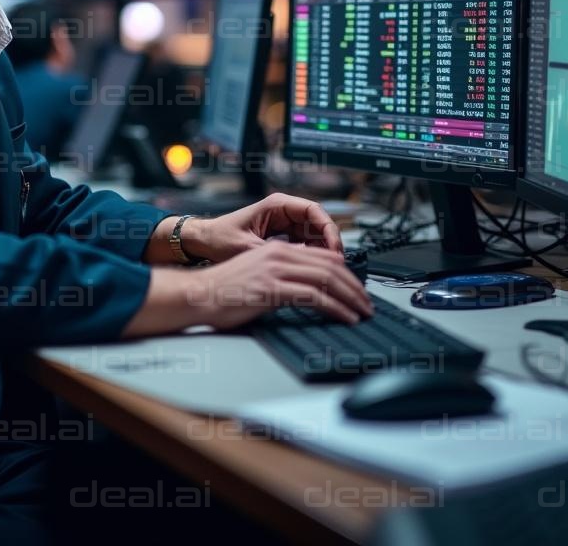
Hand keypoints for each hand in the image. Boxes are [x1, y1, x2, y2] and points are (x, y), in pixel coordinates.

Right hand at [122, 240, 372, 337]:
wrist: (200, 295)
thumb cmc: (225, 290)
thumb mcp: (259, 273)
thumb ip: (282, 273)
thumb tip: (307, 283)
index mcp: (277, 249)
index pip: (323, 257)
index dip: (346, 274)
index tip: (357, 290)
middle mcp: (280, 254)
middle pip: (331, 266)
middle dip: (354, 286)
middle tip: (367, 303)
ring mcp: (277, 270)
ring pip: (328, 279)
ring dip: (351, 298)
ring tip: (362, 312)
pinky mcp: (273, 288)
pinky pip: (315, 296)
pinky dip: (336, 307)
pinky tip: (345, 317)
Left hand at [182, 193, 342, 263]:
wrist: (203, 242)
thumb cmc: (219, 238)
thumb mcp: (247, 248)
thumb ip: (274, 254)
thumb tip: (299, 264)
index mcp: (276, 205)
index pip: (315, 211)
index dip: (329, 229)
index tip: (334, 249)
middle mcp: (283, 210)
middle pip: (319, 222)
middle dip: (330, 242)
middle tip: (337, 264)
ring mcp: (284, 222)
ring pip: (314, 233)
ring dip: (323, 250)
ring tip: (328, 270)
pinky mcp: (282, 234)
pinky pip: (305, 242)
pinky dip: (312, 254)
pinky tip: (314, 269)